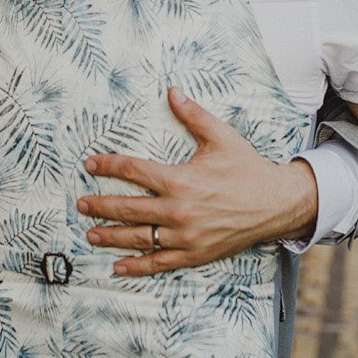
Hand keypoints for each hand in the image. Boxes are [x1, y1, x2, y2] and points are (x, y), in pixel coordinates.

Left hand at [77, 87, 318, 275]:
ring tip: (90, 233)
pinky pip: (159, 263)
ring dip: (110, 236)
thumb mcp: (221, 137)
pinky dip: (137, 266)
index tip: (90, 165)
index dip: (109, 166)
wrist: (276, 204)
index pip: (133, 171)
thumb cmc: (247, 169)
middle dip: (100, 205)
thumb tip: (172, 91)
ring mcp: (185, 236)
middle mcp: (178, 210)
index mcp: (181, 179)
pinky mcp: (194, 254)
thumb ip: (192, 115)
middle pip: (128, 208)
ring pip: (138, 238)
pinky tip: (118, 266)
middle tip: (81, 203)